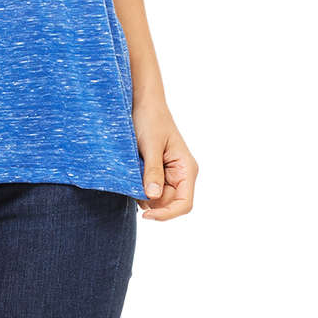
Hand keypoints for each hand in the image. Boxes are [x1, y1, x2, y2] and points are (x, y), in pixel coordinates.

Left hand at [133, 100, 196, 219]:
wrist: (142, 101)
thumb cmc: (150, 118)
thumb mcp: (150, 145)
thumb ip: (153, 171)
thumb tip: (153, 196)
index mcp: (186, 168)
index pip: (184, 204)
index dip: (167, 214)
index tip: (146, 215)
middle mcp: (181, 174)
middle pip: (168, 204)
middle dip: (151, 202)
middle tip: (132, 187)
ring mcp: (169, 173)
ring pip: (157, 198)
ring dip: (143, 194)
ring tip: (132, 175)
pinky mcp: (157, 171)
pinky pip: (150, 188)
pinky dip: (139, 187)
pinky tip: (131, 175)